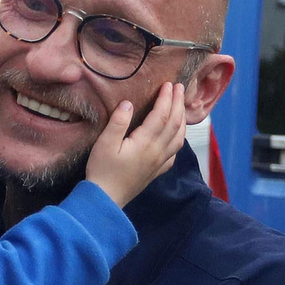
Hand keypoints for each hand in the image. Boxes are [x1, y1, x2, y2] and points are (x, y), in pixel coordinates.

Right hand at [83, 82, 188, 207]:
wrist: (106, 199)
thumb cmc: (102, 171)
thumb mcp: (104, 144)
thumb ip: (118, 122)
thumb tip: (128, 103)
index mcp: (145, 142)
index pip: (161, 115)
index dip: (167, 98)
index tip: (169, 84)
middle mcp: (157, 151)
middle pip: (174, 124)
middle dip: (178, 104)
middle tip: (180, 88)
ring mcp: (159, 163)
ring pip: (178, 138)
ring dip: (182, 120)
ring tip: (181, 107)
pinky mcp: (156, 172)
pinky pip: (174, 154)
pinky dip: (179, 140)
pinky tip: (176, 137)